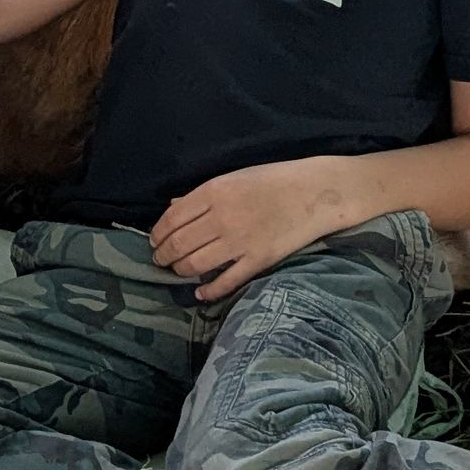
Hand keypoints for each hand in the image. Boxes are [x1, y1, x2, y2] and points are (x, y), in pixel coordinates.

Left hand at [150, 157, 356, 301]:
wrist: (315, 192)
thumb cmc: (272, 180)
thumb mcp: (233, 177)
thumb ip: (201, 195)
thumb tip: (173, 206)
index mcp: (214, 192)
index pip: (172, 219)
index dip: (158, 234)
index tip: (155, 241)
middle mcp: (222, 218)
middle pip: (179, 244)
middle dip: (163, 256)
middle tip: (160, 260)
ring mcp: (240, 242)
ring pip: (195, 264)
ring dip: (180, 270)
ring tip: (177, 270)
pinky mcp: (259, 261)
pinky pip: (226, 282)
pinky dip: (208, 290)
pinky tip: (200, 292)